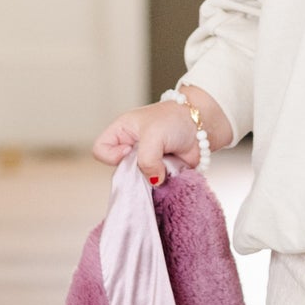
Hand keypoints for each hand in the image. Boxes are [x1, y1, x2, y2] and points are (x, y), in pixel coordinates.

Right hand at [91, 87, 229, 183]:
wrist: (203, 124)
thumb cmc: (175, 119)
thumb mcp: (154, 135)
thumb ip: (147, 160)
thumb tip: (153, 181)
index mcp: (122, 132)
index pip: (101, 150)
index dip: (112, 155)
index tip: (129, 150)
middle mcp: (132, 148)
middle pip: (120, 170)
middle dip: (137, 170)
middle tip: (153, 161)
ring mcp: (147, 161)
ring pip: (139, 181)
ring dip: (154, 177)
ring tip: (166, 164)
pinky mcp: (162, 171)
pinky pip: (157, 185)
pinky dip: (165, 182)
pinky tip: (174, 171)